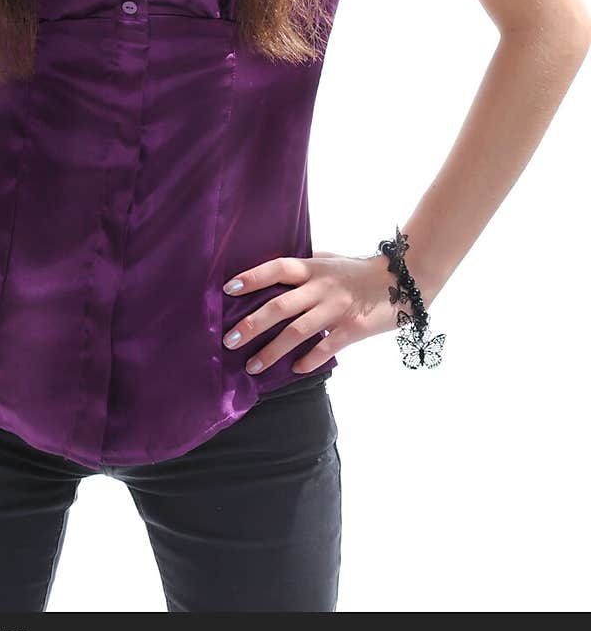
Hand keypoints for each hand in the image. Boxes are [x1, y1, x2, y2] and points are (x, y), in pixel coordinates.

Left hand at [221, 250, 406, 374]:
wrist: (402, 281)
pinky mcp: (353, 329)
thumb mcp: (330, 260)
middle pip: (280, 306)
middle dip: (251, 324)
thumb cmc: (359, 271)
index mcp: (313, 268)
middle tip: (229, 340)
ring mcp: (336, 309)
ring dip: (272, 351)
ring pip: (297, 332)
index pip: (277, 269)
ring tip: (253, 366)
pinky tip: (295, 370)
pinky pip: (325, 347)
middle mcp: (321, 287)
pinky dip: (309, 360)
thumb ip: (305, 264)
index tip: (227, 289)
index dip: (252, 278)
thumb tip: (274, 270)